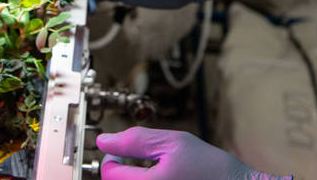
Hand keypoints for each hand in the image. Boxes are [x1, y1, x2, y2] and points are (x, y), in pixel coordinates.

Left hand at [96, 127, 292, 179]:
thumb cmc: (211, 168)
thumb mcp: (174, 143)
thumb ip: (136, 141)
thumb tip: (104, 140)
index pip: (109, 174)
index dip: (113, 158)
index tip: (124, 152)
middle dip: (125, 172)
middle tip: (145, 162)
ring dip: (137, 179)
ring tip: (158, 173)